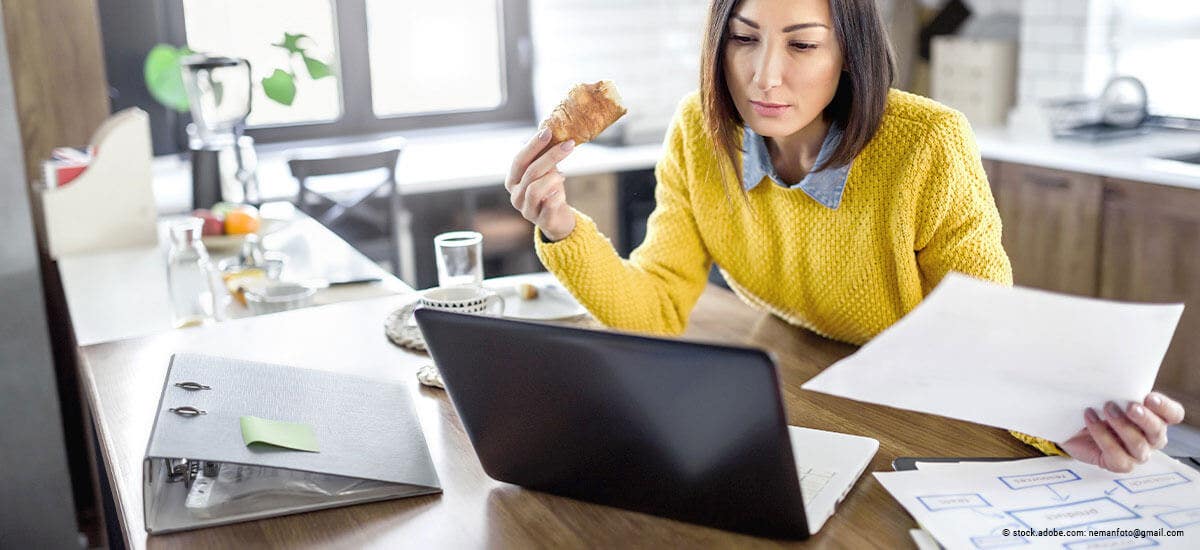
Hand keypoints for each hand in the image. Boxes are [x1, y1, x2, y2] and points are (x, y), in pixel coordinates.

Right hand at [505, 129, 576, 240]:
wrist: (558, 219)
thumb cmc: (550, 191)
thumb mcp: (545, 172)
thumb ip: (543, 157)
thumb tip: (551, 130)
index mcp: (512, 181)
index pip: (519, 160)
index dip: (533, 145)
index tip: (548, 132)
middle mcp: (515, 196)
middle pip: (531, 172)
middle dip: (551, 156)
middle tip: (569, 144)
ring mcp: (526, 210)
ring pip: (535, 189)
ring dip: (552, 178)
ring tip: (563, 175)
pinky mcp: (541, 222)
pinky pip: (548, 207)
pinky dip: (556, 197)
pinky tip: (561, 192)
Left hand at [1060, 392, 1184, 472]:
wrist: (1074, 428)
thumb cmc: (1097, 409)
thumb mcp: (1110, 395)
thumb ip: (1121, 391)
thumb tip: (1118, 380)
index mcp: (1156, 418)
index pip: (1173, 414)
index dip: (1165, 407)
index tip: (1149, 397)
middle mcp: (1151, 438)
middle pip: (1158, 431)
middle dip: (1145, 418)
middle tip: (1131, 407)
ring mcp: (1136, 454)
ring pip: (1138, 444)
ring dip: (1122, 426)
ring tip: (1106, 409)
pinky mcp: (1119, 464)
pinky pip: (1116, 455)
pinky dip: (1102, 436)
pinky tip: (1091, 421)